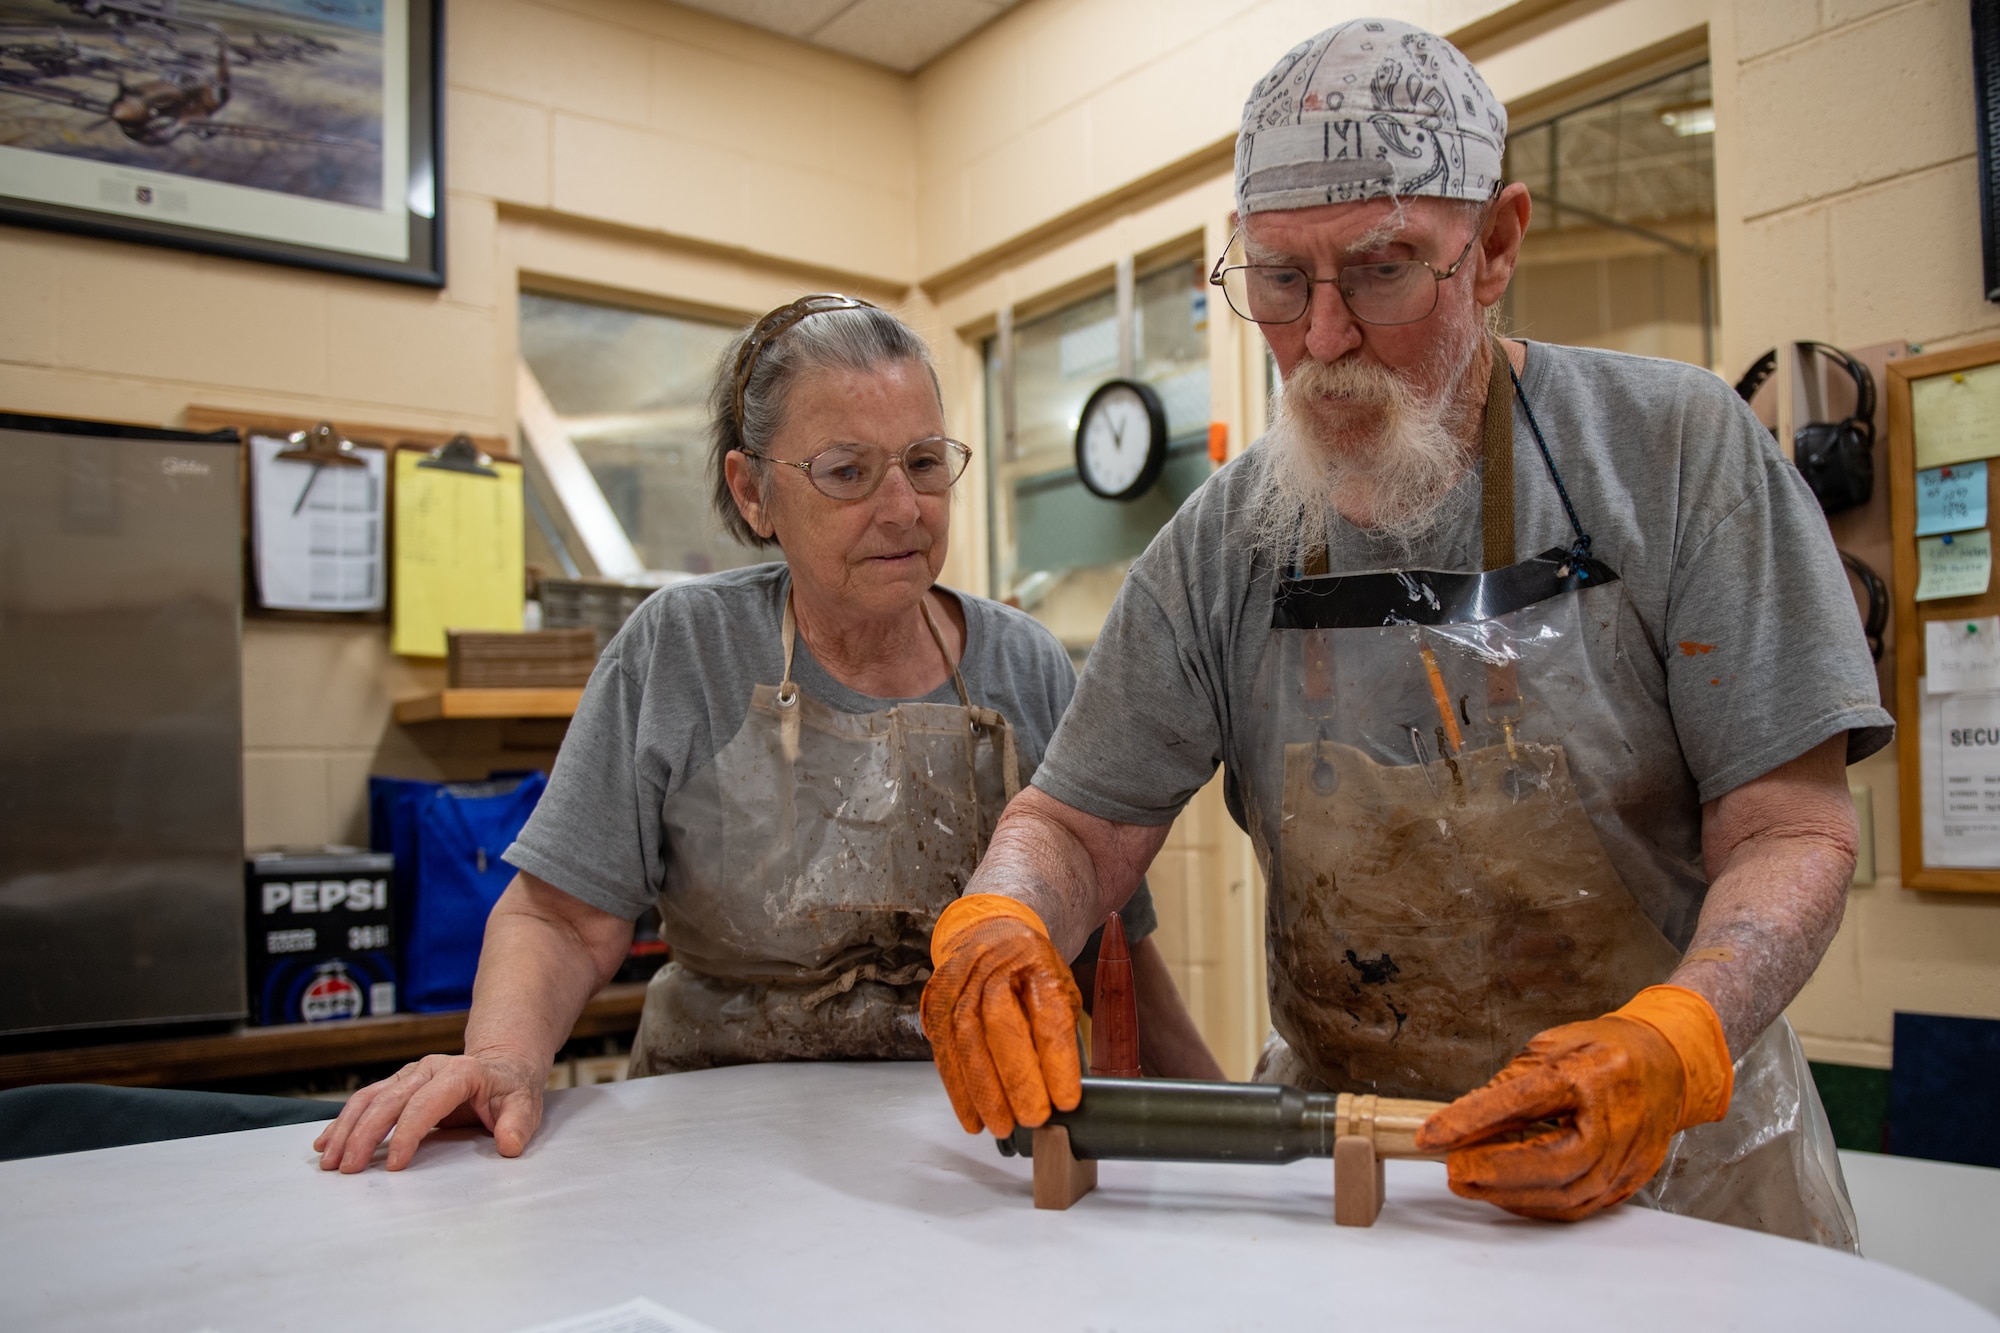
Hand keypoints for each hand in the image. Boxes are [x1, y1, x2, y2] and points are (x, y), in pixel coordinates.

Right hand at [313, 1050, 545, 1172]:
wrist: (501, 1065)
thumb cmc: (511, 1089)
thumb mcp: (525, 1105)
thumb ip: (518, 1124)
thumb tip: (508, 1144)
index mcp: (460, 1072)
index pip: (426, 1103)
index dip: (407, 1133)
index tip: (393, 1165)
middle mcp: (429, 1069)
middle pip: (389, 1101)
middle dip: (364, 1135)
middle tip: (347, 1169)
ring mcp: (410, 1074)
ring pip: (369, 1099)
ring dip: (345, 1129)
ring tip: (328, 1160)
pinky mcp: (398, 1084)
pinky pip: (366, 1100)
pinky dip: (344, 1121)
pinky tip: (325, 1142)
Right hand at [921, 894, 1082, 1136]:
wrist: (991, 932)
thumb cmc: (1031, 970)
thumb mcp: (1060, 987)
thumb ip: (1061, 1032)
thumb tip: (1065, 1094)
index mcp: (1035, 963)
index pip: (1047, 1014)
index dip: (1056, 1061)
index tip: (1066, 1101)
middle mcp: (993, 968)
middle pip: (1000, 1025)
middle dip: (1016, 1080)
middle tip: (1033, 1119)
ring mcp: (959, 981)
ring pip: (965, 1039)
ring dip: (983, 1091)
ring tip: (1001, 1127)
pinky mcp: (936, 999)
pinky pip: (943, 1048)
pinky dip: (957, 1088)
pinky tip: (971, 1116)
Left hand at [1414, 985, 1733, 1220]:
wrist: (1666, 1065)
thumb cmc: (1605, 1051)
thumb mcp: (1550, 1047)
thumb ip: (1508, 1085)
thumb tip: (1462, 1121)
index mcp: (1592, 1073)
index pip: (1524, 1100)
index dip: (1471, 1120)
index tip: (1431, 1136)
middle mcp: (1617, 1119)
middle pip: (1555, 1162)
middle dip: (1494, 1171)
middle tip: (1452, 1168)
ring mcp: (1629, 1156)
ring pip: (1566, 1194)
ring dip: (1509, 1195)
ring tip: (1468, 1182)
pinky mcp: (1629, 1180)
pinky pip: (1578, 1206)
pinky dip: (1535, 1205)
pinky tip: (1504, 1193)